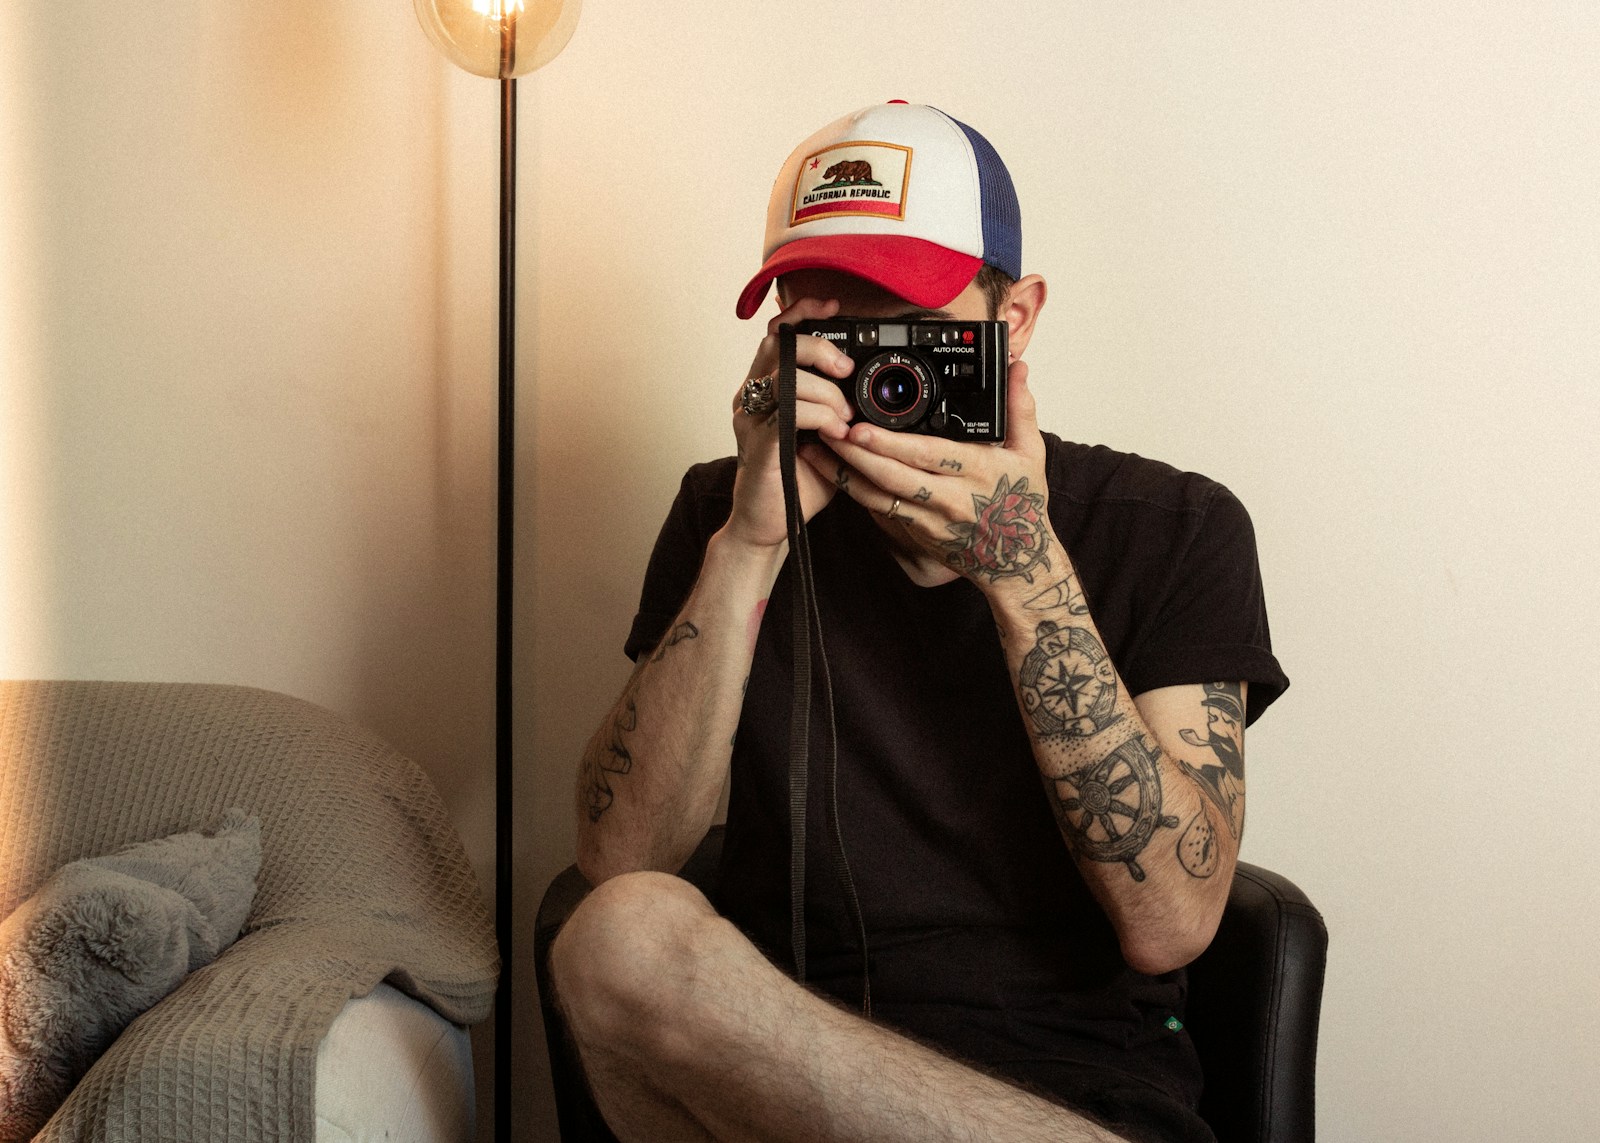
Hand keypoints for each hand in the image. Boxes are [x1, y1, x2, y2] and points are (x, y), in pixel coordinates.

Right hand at [722, 297, 855, 549]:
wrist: (768, 525)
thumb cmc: (795, 481)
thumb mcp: (825, 436)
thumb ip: (838, 409)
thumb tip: (870, 390)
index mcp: (766, 390)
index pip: (776, 335)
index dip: (802, 312)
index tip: (833, 307)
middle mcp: (752, 398)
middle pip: (776, 345)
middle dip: (818, 349)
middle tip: (845, 371)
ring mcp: (752, 420)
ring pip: (785, 378)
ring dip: (825, 392)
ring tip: (844, 416)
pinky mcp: (759, 444)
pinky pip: (789, 414)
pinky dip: (820, 417)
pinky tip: (835, 433)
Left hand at [804, 360, 1057, 592]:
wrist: (1016, 562)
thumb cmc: (1023, 505)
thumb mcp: (1030, 454)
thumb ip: (1020, 408)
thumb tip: (1017, 367)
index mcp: (976, 471)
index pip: (927, 455)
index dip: (889, 444)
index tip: (859, 427)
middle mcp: (949, 498)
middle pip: (892, 476)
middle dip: (854, 454)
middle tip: (825, 430)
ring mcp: (929, 519)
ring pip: (878, 497)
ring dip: (843, 473)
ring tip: (815, 449)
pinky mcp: (916, 532)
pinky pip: (879, 511)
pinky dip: (853, 491)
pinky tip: (831, 472)